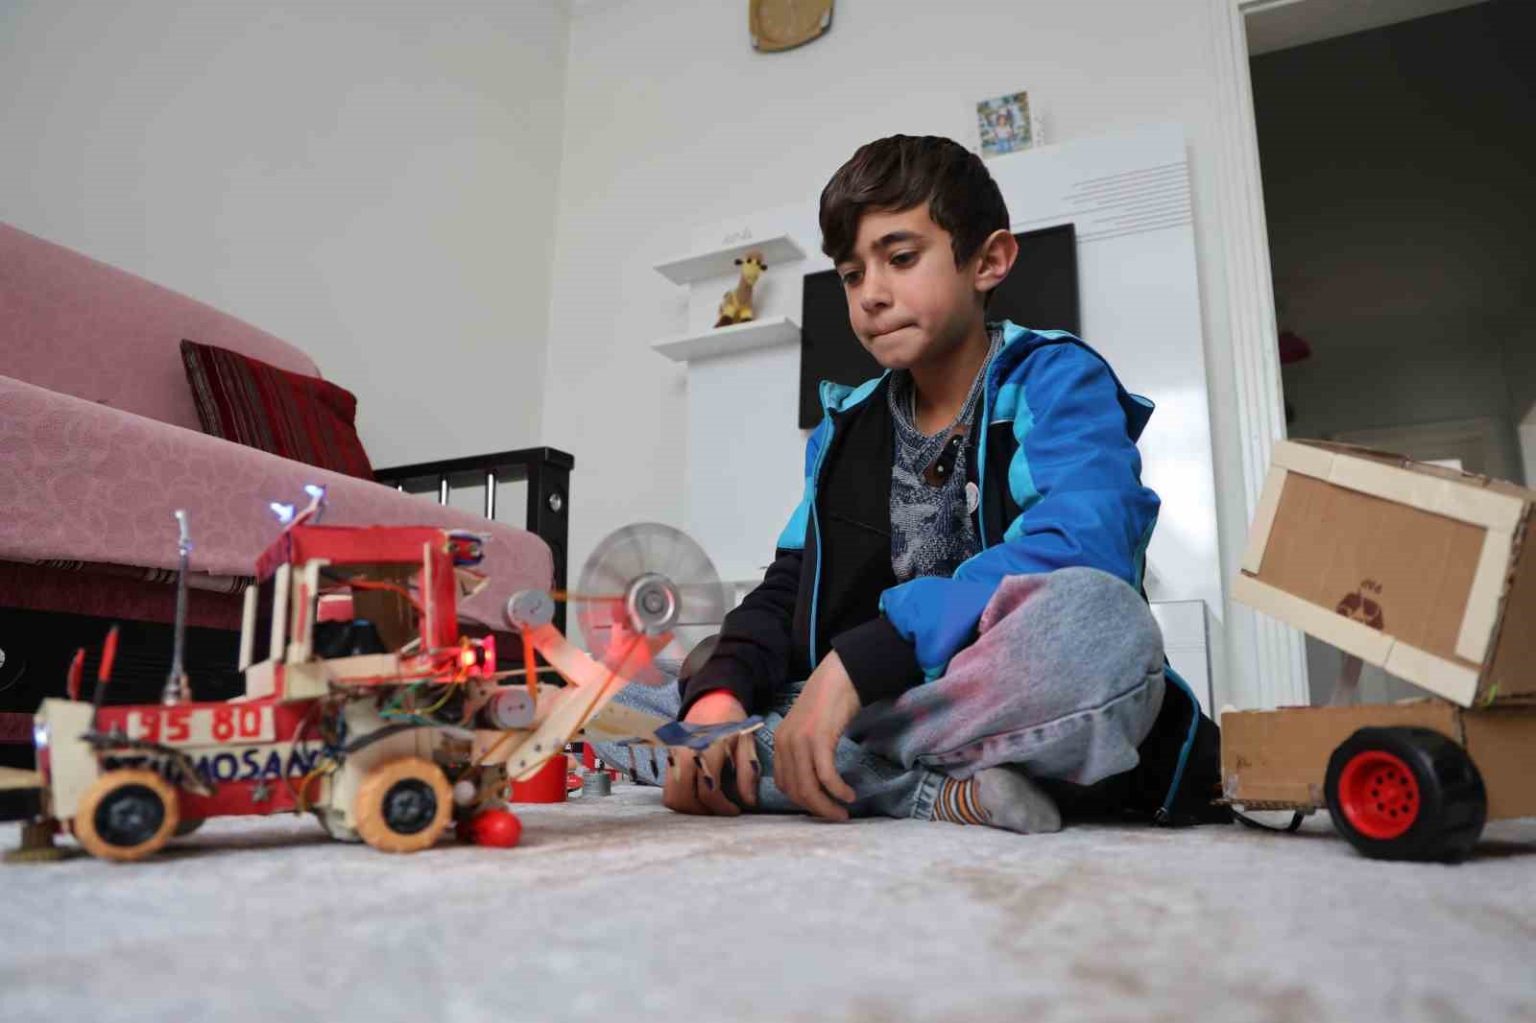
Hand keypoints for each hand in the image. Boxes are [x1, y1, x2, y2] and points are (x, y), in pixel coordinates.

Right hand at [661, 690, 759, 815]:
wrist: (710, 699)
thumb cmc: (731, 720)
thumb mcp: (746, 742)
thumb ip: (747, 772)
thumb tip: (749, 802)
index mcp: (706, 748)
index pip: (708, 790)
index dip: (722, 807)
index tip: (735, 810)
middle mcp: (684, 754)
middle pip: (683, 798)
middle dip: (703, 811)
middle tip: (720, 809)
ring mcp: (672, 756)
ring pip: (672, 795)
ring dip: (690, 807)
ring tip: (710, 804)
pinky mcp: (667, 759)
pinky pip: (668, 787)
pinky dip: (682, 797)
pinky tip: (699, 794)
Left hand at [774, 651, 859, 820]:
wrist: (840, 675)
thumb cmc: (829, 701)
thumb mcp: (808, 728)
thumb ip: (804, 750)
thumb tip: (812, 778)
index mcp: (780, 743)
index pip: (783, 784)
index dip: (802, 801)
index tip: (820, 806)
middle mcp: (785, 744)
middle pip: (796, 790)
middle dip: (816, 809)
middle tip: (835, 816)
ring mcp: (800, 742)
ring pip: (809, 788)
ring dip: (827, 805)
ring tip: (843, 812)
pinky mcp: (818, 739)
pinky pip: (826, 776)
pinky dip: (837, 790)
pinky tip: (849, 795)